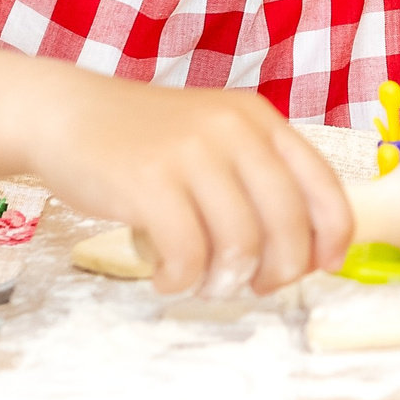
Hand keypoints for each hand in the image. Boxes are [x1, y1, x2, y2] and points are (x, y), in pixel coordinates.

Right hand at [28, 76, 353, 296]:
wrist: (67, 114)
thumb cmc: (146, 140)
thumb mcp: (215, 138)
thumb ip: (257, 178)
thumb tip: (303, 249)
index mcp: (259, 120)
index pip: (321, 183)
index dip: (333, 234)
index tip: (324, 266)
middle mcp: (233, 130)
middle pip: (286, 221)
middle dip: (281, 269)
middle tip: (256, 286)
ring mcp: (191, 153)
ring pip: (240, 243)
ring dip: (227, 280)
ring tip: (205, 282)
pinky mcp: (148, 182)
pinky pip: (188, 253)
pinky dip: (183, 279)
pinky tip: (168, 277)